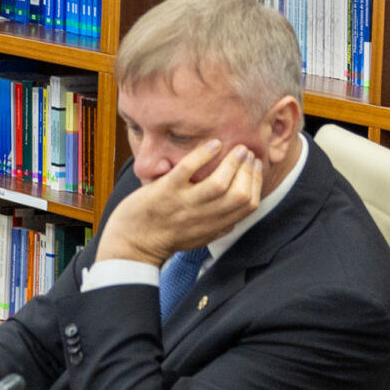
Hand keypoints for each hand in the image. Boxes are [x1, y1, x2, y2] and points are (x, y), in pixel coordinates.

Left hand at [97, 141, 265, 266]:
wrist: (132, 244)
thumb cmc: (166, 237)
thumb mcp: (200, 236)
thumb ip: (219, 226)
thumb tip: (238, 214)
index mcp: (215, 226)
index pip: (248, 205)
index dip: (256, 183)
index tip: (255, 166)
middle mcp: (204, 216)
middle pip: (239, 194)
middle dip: (248, 170)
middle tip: (247, 153)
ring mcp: (184, 204)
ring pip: (219, 183)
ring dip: (232, 163)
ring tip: (236, 148)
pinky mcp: (165, 192)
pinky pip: (188, 171)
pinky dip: (203, 155)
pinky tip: (214, 144)